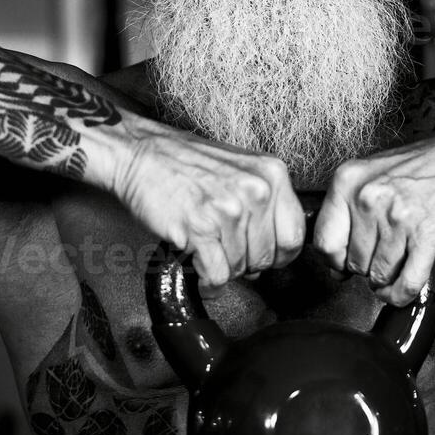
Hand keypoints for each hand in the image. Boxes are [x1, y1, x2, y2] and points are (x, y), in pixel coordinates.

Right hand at [114, 120, 305, 286]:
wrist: (139, 153)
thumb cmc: (187, 164)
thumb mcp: (242, 170)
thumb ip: (265, 206)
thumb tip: (275, 253)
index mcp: (273, 174)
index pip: (295, 235)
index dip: (279, 254)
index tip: (264, 255)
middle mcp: (256, 190)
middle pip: (267, 256)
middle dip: (247, 262)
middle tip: (224, 248)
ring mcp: (229, 209)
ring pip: (240, 268)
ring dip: (222, 266)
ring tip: (205, 244)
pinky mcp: (200, 228)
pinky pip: (217, 275)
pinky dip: (207, 280)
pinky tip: (198, 263)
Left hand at [312, 133, 434, 304]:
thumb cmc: (425, 166)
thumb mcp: (373, 173)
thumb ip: (348, 212)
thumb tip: (336, 263)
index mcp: (349, 180)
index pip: (324, 241)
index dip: (335, 260)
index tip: (345, 263)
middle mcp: (369, 197)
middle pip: (354, 262)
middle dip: (368, 268)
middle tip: (384, 257)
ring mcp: (399, 217)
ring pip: (379, 274)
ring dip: (388, 280)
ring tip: (398, 267)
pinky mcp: (427, 235)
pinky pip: (407, 282)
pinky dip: (403, 294)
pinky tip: (404, 289)